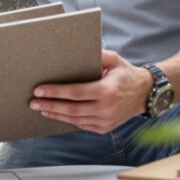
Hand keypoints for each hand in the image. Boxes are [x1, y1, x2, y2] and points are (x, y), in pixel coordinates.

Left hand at [30, 50, 152, 133]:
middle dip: (49, 105)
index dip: (55, 92)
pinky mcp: (105, 128)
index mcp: (107, 91)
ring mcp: (106, 121)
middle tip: (33, 102)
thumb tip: (74, 52)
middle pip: (71, 109)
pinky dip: (67, 120)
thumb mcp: (114, 59)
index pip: (75, 93)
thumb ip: (97, 55)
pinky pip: (81, 125)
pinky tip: (56, 114)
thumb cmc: (126, 74)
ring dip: (55, 114)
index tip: (39, 90)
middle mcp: (106, 109)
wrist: (146, 94)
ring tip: (41, 108)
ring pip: (74, 119)